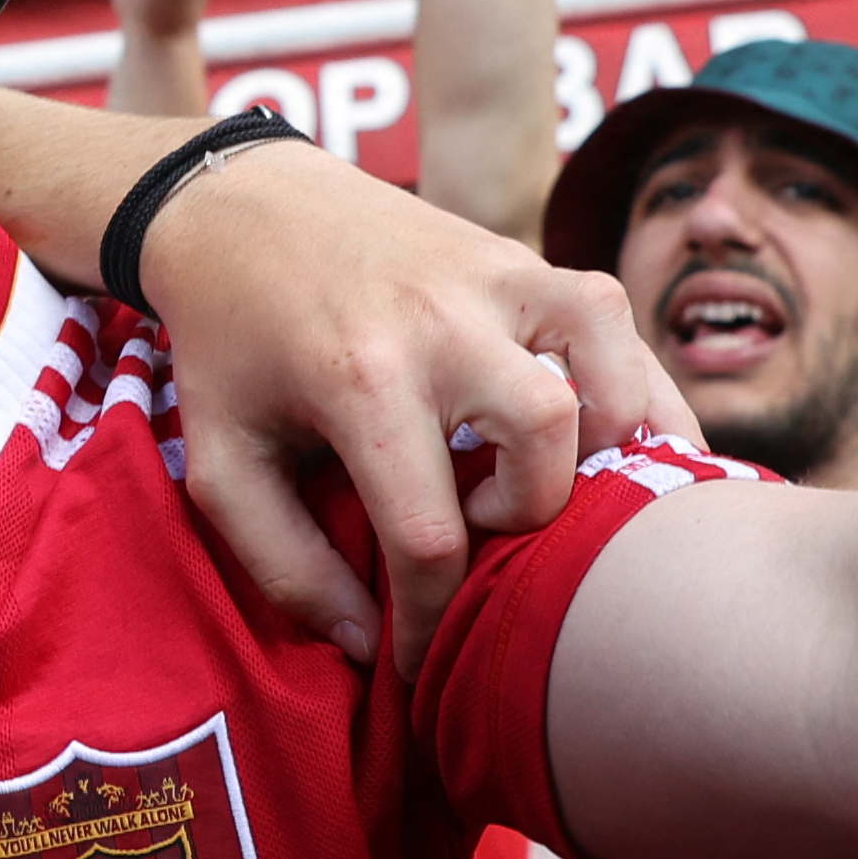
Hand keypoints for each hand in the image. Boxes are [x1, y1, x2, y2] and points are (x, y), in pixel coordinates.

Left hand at [122, 137, 682, 666]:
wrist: (242, 206)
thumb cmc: (232, 348)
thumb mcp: (222, 463)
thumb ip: (285, 566)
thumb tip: (372, 644)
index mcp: (358, 377)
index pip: (429, 532)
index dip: (430, 616)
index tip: (418, 652)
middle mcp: (441, 320)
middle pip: (543, 441)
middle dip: (526, 516)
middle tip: (477, 523)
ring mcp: (499, 277)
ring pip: (607, 374)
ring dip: (596, 450)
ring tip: (541, 475)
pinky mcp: (528, 258)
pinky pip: (619, 323)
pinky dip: (635, 388)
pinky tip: (618, 442)